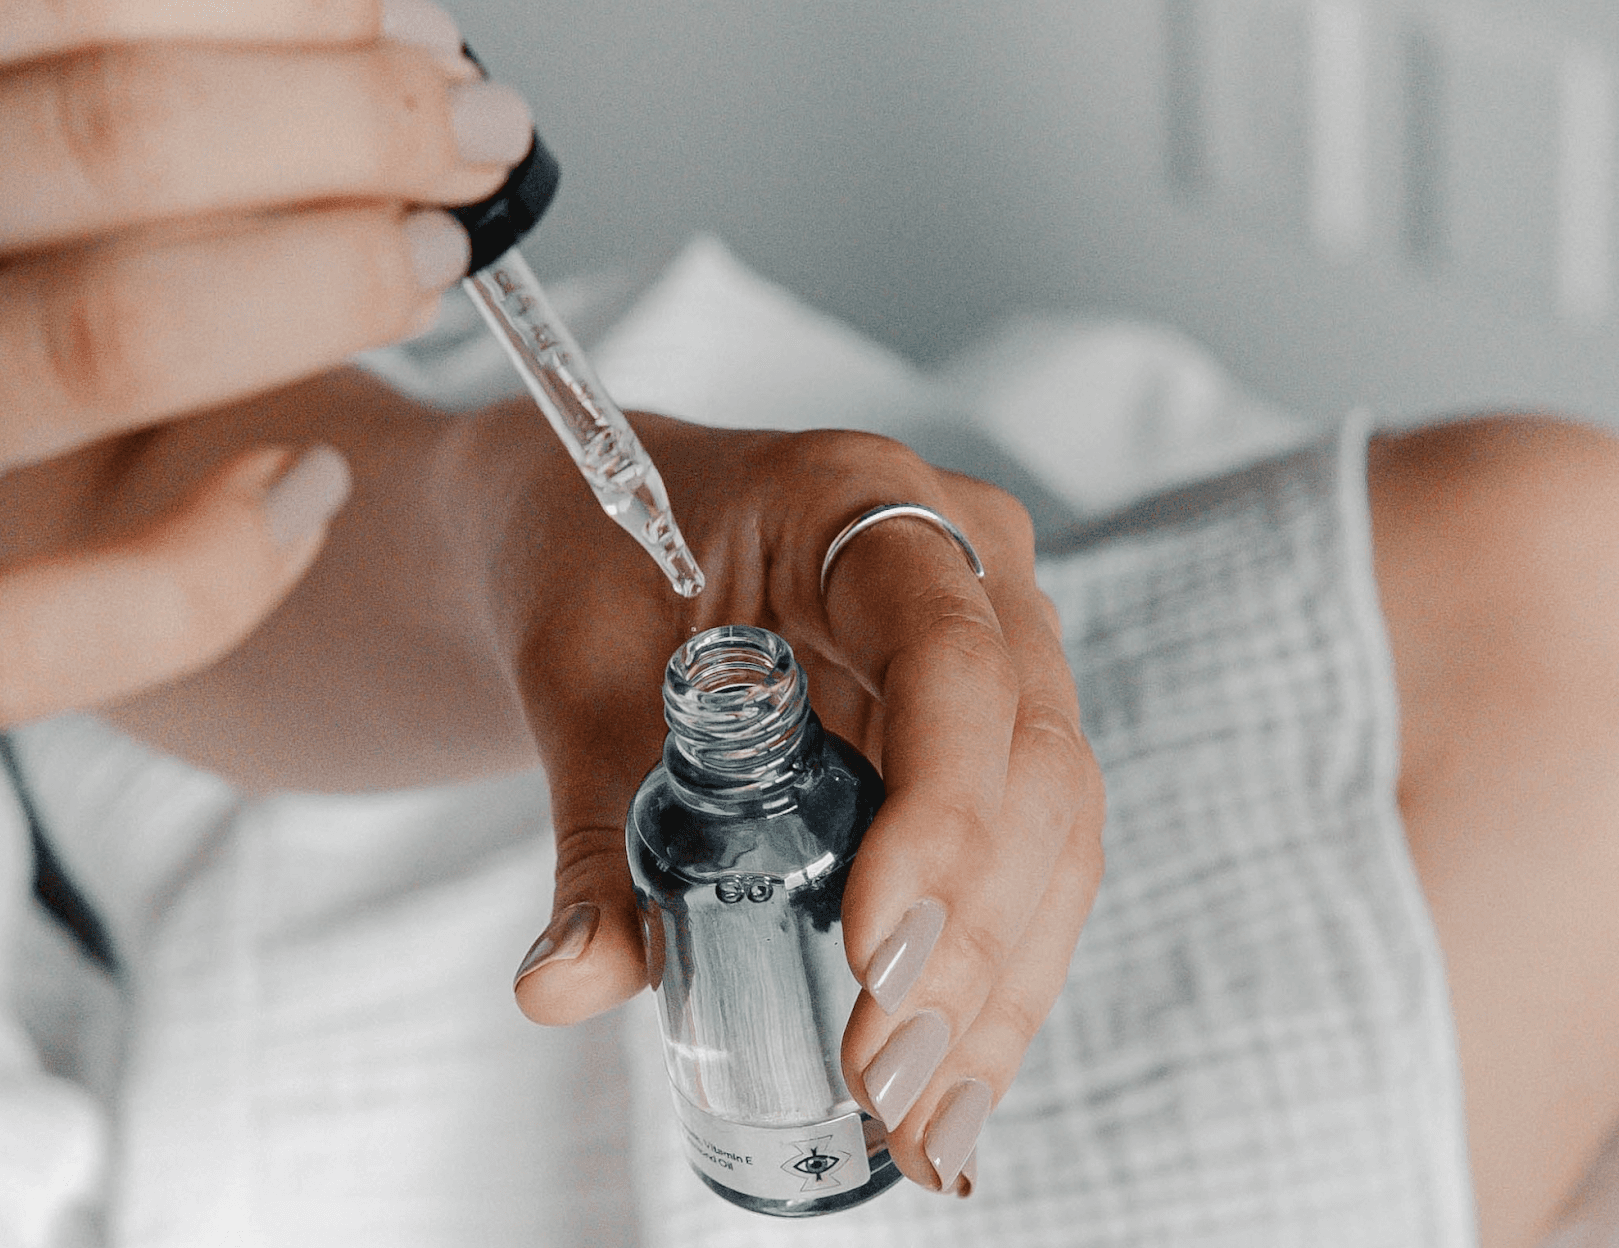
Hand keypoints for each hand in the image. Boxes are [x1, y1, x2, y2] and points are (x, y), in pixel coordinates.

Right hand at [0, 0, 523, 785]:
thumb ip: (122, 41)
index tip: (424, 35)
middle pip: (95, 138)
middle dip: (347, 122)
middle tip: (482, 139)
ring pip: (77, 345)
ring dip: (314, 289)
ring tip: (435, 263)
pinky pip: (16, 631)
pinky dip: (200, 568)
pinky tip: (309, 496)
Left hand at [491, 412, 1105, 1195]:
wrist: (606, 533)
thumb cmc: (589, 569)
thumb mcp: (571, 682)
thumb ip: (584, 832)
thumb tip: (561, 986)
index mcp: (857, 501)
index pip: (950, 653)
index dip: (938, 808)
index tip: (872, 951)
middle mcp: (964, 561)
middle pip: (1031, 754)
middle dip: (972, 935)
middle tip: (890, 1076)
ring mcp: (1000, 640)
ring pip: (1058, 820)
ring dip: (1003, 981)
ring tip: (929, 1117)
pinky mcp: (992, 725)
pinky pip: (1031, 847)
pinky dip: (998, 967)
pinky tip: (957, 1075)